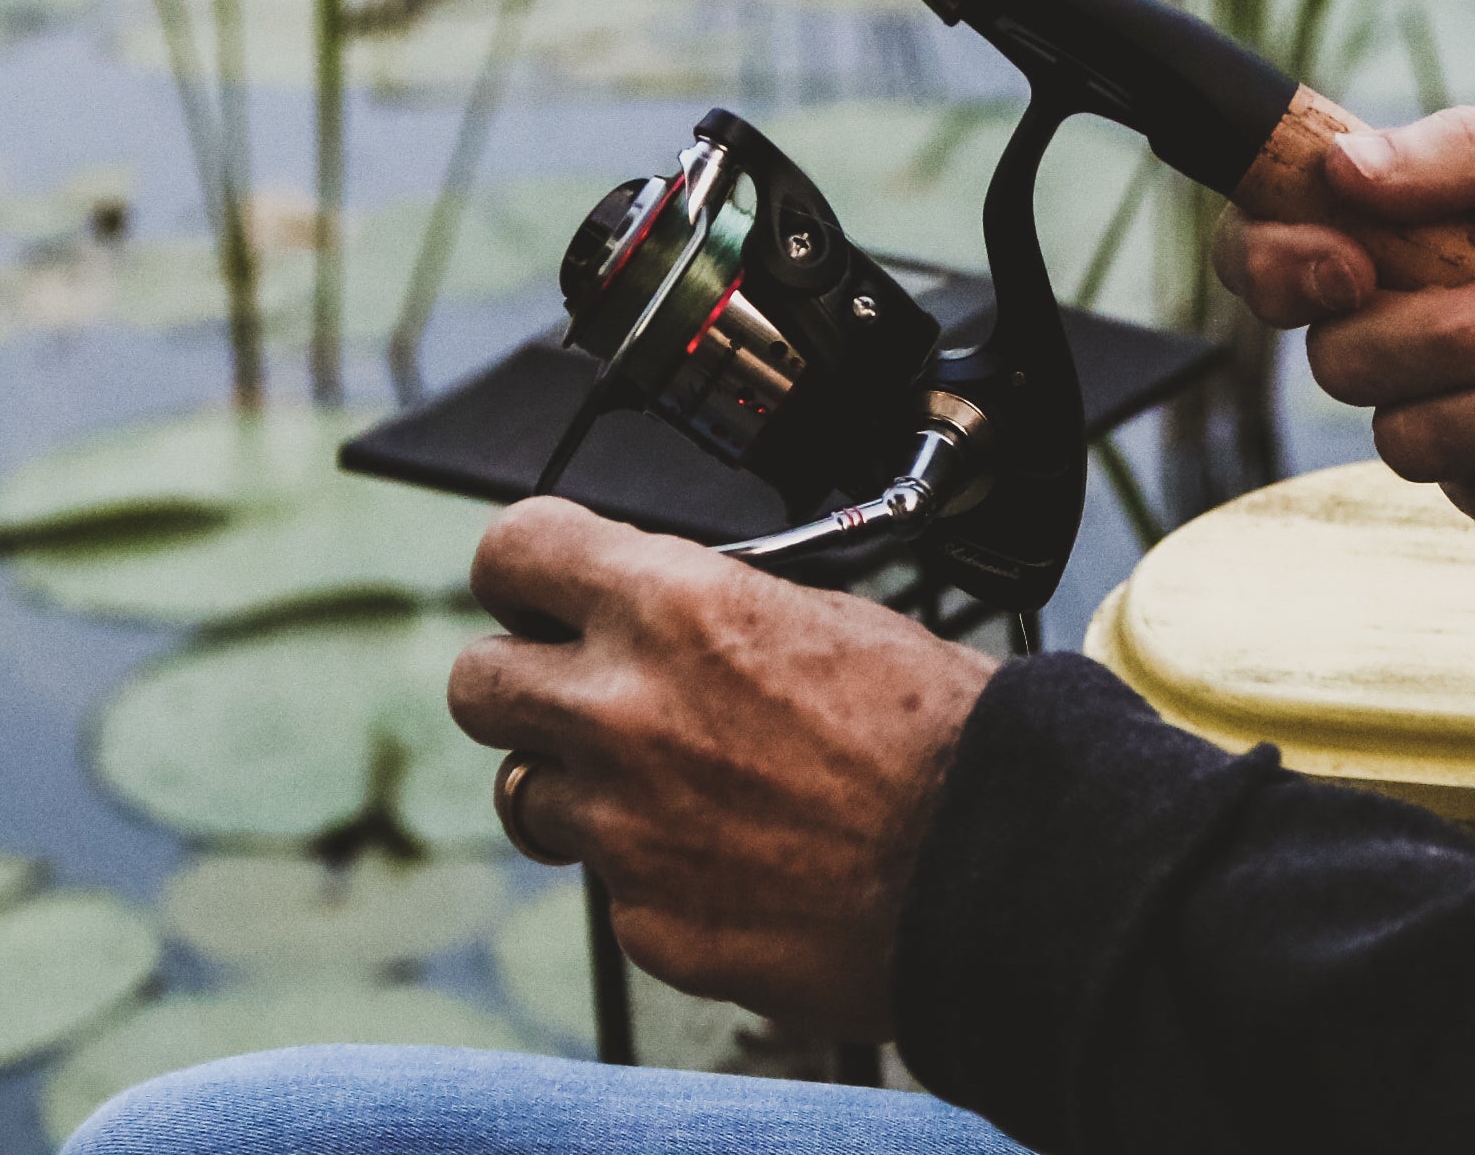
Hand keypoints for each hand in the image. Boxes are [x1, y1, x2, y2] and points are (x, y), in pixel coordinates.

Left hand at [447, 498, 996, 1039]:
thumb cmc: (939, 736)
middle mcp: (622, 712)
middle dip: (522, 685)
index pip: (511, 552)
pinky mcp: (647, 922)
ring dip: (583, 789)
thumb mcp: (821, 613)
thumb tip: (656, 611)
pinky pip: (613, 886)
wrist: (997, 870)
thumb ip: (705, 609)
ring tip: (679, 792)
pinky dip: (659, 875)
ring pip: (529, 796)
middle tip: (583, 698)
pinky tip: (741, 864)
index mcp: (669, 606)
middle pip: (477, 683)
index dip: (524, 573)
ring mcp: (624, 828)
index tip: (541, 592)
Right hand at [1214, 107, 1474, 541]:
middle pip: (1339, 361)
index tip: (1344, 264)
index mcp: (1412, 226)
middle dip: (1450, 334)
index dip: (1273, 263)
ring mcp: (1468, 413)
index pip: (1272, 249)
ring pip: (1410, 443)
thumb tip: (1341, 165)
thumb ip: (1467, 158)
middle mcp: (1418, 321)